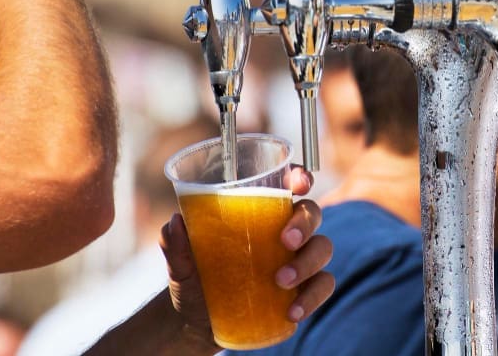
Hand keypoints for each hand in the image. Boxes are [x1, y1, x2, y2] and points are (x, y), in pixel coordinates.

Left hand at [160, 167, 334, 335]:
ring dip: (308, 262)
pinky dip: (313, 297)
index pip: (288, 184)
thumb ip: (175, 244)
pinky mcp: (305, 289)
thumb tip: (175, 223)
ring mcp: (299, 259)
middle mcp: (286, 230)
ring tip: (281, 281)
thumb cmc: (195, 279)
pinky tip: (292, 312)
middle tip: (287, 241)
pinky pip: (323, 285)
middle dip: (305, 223)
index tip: (300, 183)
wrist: (198, 322)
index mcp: (262, 211)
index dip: (300, 176)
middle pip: (311, 212)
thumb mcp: (181, 263)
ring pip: (323, 248)